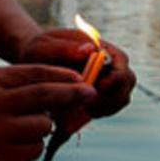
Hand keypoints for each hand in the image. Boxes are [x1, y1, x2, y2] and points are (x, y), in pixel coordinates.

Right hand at [0, 65, 96, 160]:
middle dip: (72, 93)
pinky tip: (17, 144)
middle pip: (44, 95)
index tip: (83, 80)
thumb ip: (31, 83)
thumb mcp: (1, 87)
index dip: (64, 75)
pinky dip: (34, 146)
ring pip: (44, 125)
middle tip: (90, 93)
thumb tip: (77, 85)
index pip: (36, 73)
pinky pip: (36, 148)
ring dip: (46, 126)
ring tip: (26, 128)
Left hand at [19, 29, 135, 118]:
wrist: (31, 65)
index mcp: (99, 46)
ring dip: (107, 107)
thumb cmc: (38, 51)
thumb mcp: (44, 47)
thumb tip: (90, 49)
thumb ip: (64, 47)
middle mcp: (108, 64)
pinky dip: (98, 113)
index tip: (98, 87)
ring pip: (122, 98)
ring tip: (83, 111)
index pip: (121, 60)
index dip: (116, 76)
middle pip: (128, 81)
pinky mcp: (98, 97)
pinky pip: (108, 109)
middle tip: (90, 106)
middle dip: (113, 96)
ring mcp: (106, 81)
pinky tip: (79, 114)